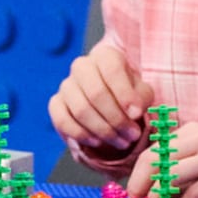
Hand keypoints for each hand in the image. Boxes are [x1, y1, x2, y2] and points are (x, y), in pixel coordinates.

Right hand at [50, 43, 150, 161]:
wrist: (110, 103)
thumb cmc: (128, 95)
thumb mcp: (142, 93)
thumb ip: (141, 99)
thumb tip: (133, 113)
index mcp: (105, 56)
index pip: (112, 70)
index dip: (125, 94)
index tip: (136, 115)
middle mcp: (82, 66)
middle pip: (96, 93)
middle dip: (116, 119)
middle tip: (131, 135)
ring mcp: (66, 85)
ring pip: (80, 109)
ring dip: (103, 130)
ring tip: (121, 141)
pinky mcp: (56, 103)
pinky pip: (62, 120)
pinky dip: (81, 134)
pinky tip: (97, 141)